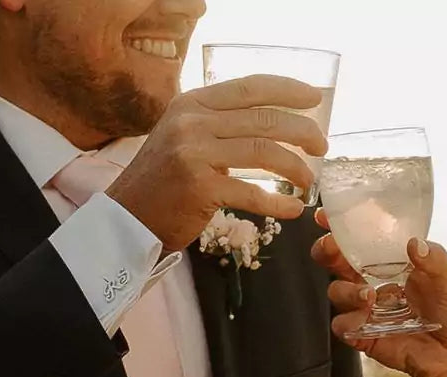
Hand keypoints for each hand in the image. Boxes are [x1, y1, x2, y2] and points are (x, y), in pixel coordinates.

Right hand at [107, 75, 326, 251]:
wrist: (125, 218)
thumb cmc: (158, 183)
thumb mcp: (180, 138)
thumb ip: (214, 125)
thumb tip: (262, 124)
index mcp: (191, 104)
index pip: (250, 87)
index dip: (288, 90)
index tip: (314, 99)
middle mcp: (193, 122)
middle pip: (264, 119)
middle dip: (303, 132)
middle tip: (321, 147)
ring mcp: (195, 153)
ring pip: (264, 152)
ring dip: (295, 168)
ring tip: (309, 180)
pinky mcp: (199, 188)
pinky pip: (251, 193)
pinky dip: (277, 203)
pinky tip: (292, 210)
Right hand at [311, 208, 446, 376]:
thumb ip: (433, 260)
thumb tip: (414, 243)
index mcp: (387, 265)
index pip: (357, 241)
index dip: (339, 228)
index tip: (325, 216)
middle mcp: (369, 283)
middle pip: (333, 262)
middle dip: (326, 252)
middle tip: (331, 249)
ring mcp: (362, 309)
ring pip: (335, 292)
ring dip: (346, 290)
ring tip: (368, 296)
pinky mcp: (360, 333)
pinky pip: (341, 325)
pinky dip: (349, 323)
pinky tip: (363, 323)